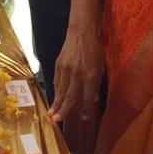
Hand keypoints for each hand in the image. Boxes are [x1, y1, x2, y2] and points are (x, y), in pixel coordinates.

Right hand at [48, 28, 104, 153]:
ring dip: (56, 103)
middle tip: (56, 121)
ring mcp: (66, 69)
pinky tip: (55, 99)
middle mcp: (77, 73)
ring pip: (61, 90)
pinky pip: (57, 81)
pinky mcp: (58, 65)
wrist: (81, 32)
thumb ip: (95, 84)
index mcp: (90, 74)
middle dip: (63, 110)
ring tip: (52, 115)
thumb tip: (92, 100)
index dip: (86, 109)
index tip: (84, 119)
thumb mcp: (100, 67)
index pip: (87, 96)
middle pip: (69, 95)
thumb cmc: (94, 50)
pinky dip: (56, 91)